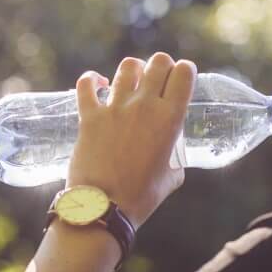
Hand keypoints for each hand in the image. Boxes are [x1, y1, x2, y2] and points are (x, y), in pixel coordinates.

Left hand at [67, 53, 196, 230]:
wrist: (103, 208)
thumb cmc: (141, 197)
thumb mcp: (172, 177)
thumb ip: (175, 157)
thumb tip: (172, 151)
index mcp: (170, 119)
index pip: (184, 73)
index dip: (185, 71)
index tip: (181, 78)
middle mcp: (144, 106)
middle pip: (158, 62)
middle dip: (161, 66)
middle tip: (158, 80)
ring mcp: (115, 109)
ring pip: (128, 67)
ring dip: (133, 70)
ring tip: (131, 82)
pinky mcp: (89, 116)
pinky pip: (86, 84)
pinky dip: (91, 80)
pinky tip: (97, 85)